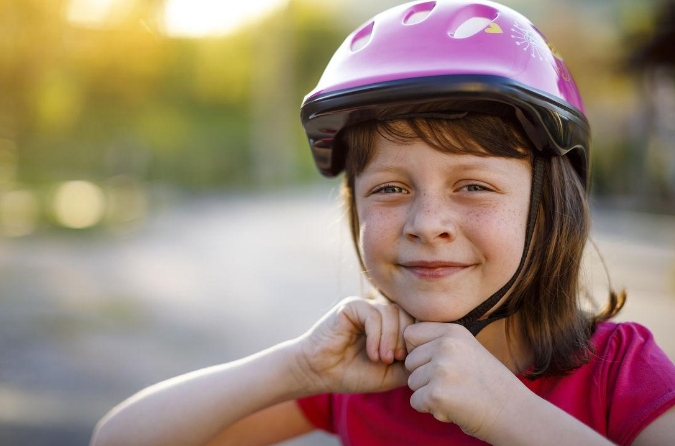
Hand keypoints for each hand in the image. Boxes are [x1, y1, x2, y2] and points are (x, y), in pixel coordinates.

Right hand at [296, 296, 414, 394]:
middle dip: (406, 339)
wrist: (320, 373)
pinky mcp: (351, 306)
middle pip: (408, 314)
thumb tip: (433, 357)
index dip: (418, 340)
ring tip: (383, 359)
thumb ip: (410, 364)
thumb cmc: (354, 373)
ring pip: (393, 313)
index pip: (416, 322)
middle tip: (396, 359)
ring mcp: (366, 307)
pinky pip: (374, 314)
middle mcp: (380, 313)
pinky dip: (377, 336)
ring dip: (391, 338)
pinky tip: (372, 353)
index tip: (408, 361)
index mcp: (391, 326)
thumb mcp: (390, 373)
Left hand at [404, 322, 526, 440]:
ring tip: (456, 394)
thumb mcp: (466, 349)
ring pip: (412, 382)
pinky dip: (430, 409)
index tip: (437, 363)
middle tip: (453, 384)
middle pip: (410, 361)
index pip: (411, 334)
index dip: (418, 351)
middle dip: (424, 376)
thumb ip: (439, 343)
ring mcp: (441, 369)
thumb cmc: (487, 383)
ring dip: (428, 393)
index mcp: (453, 332)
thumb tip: (403, 344)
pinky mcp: (436, 393)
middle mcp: (446, 346)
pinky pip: (415, 401)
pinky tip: (453, 407)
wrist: (513, 413)